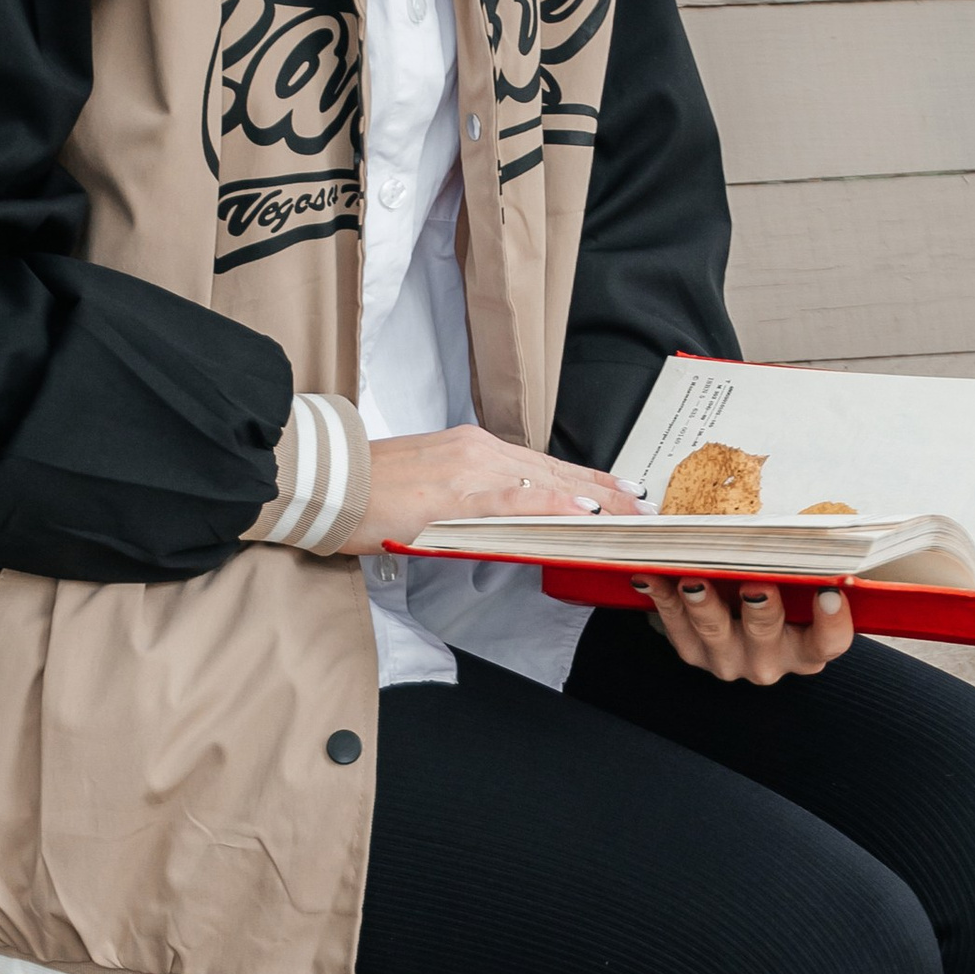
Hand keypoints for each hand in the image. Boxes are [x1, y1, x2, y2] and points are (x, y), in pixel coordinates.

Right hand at [351, 424, 637, 555]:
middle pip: (557, 472)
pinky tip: (582, 512)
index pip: (545, 467)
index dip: (588, 481)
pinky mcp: (453, 491)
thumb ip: (470, 501)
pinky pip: (514, 499)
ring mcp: (468, 467)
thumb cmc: (369, 491)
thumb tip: (503, 524)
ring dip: (594, 500)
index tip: (623, 493)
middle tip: (646, 508)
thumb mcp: (431, 491)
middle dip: (606, 492)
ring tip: (631, 515)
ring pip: (546, 483)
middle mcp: (479, 450)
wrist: (327, 481)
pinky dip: (552, 504)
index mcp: (474, 449)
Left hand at [644, 572, 854, 684]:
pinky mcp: (694, 653)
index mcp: (808, 647)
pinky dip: (663, 597)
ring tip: (695, 581)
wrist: (737, 615)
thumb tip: (798, 525)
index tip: (829, 592)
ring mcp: (729, 661)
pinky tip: (650, 575)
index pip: (829, 642)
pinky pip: (676, 626)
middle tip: (756, 585)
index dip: (832, 622)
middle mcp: (770, 660)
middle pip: (767, 636)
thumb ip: (800, 563)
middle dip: (761, 609)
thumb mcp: (794, 580)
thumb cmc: (776, 589)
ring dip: (705, 606)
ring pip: (717, 634)